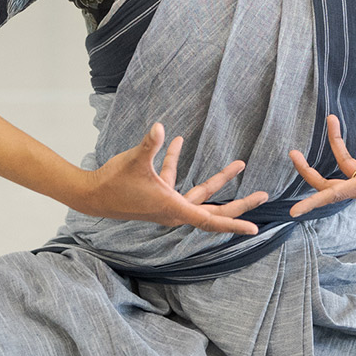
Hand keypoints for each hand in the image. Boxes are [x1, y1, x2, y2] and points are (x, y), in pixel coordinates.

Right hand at [75, 122, 269, 234]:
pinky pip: (176, 179)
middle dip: (240, 204)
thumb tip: (159, 127)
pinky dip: (178, 161)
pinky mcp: (159, 194)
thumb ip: (149, 145)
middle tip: (264, 195)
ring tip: (239, 164)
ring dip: (219, 179)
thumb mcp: (134, 162)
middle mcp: (175, 210)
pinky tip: (178, 140)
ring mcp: (168, 203)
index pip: (211, 220)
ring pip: (201, 194)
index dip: (234, 224)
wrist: (91, 195)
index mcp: (174, 208)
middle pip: (215, 210)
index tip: (254, 229)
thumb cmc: (114, 183)